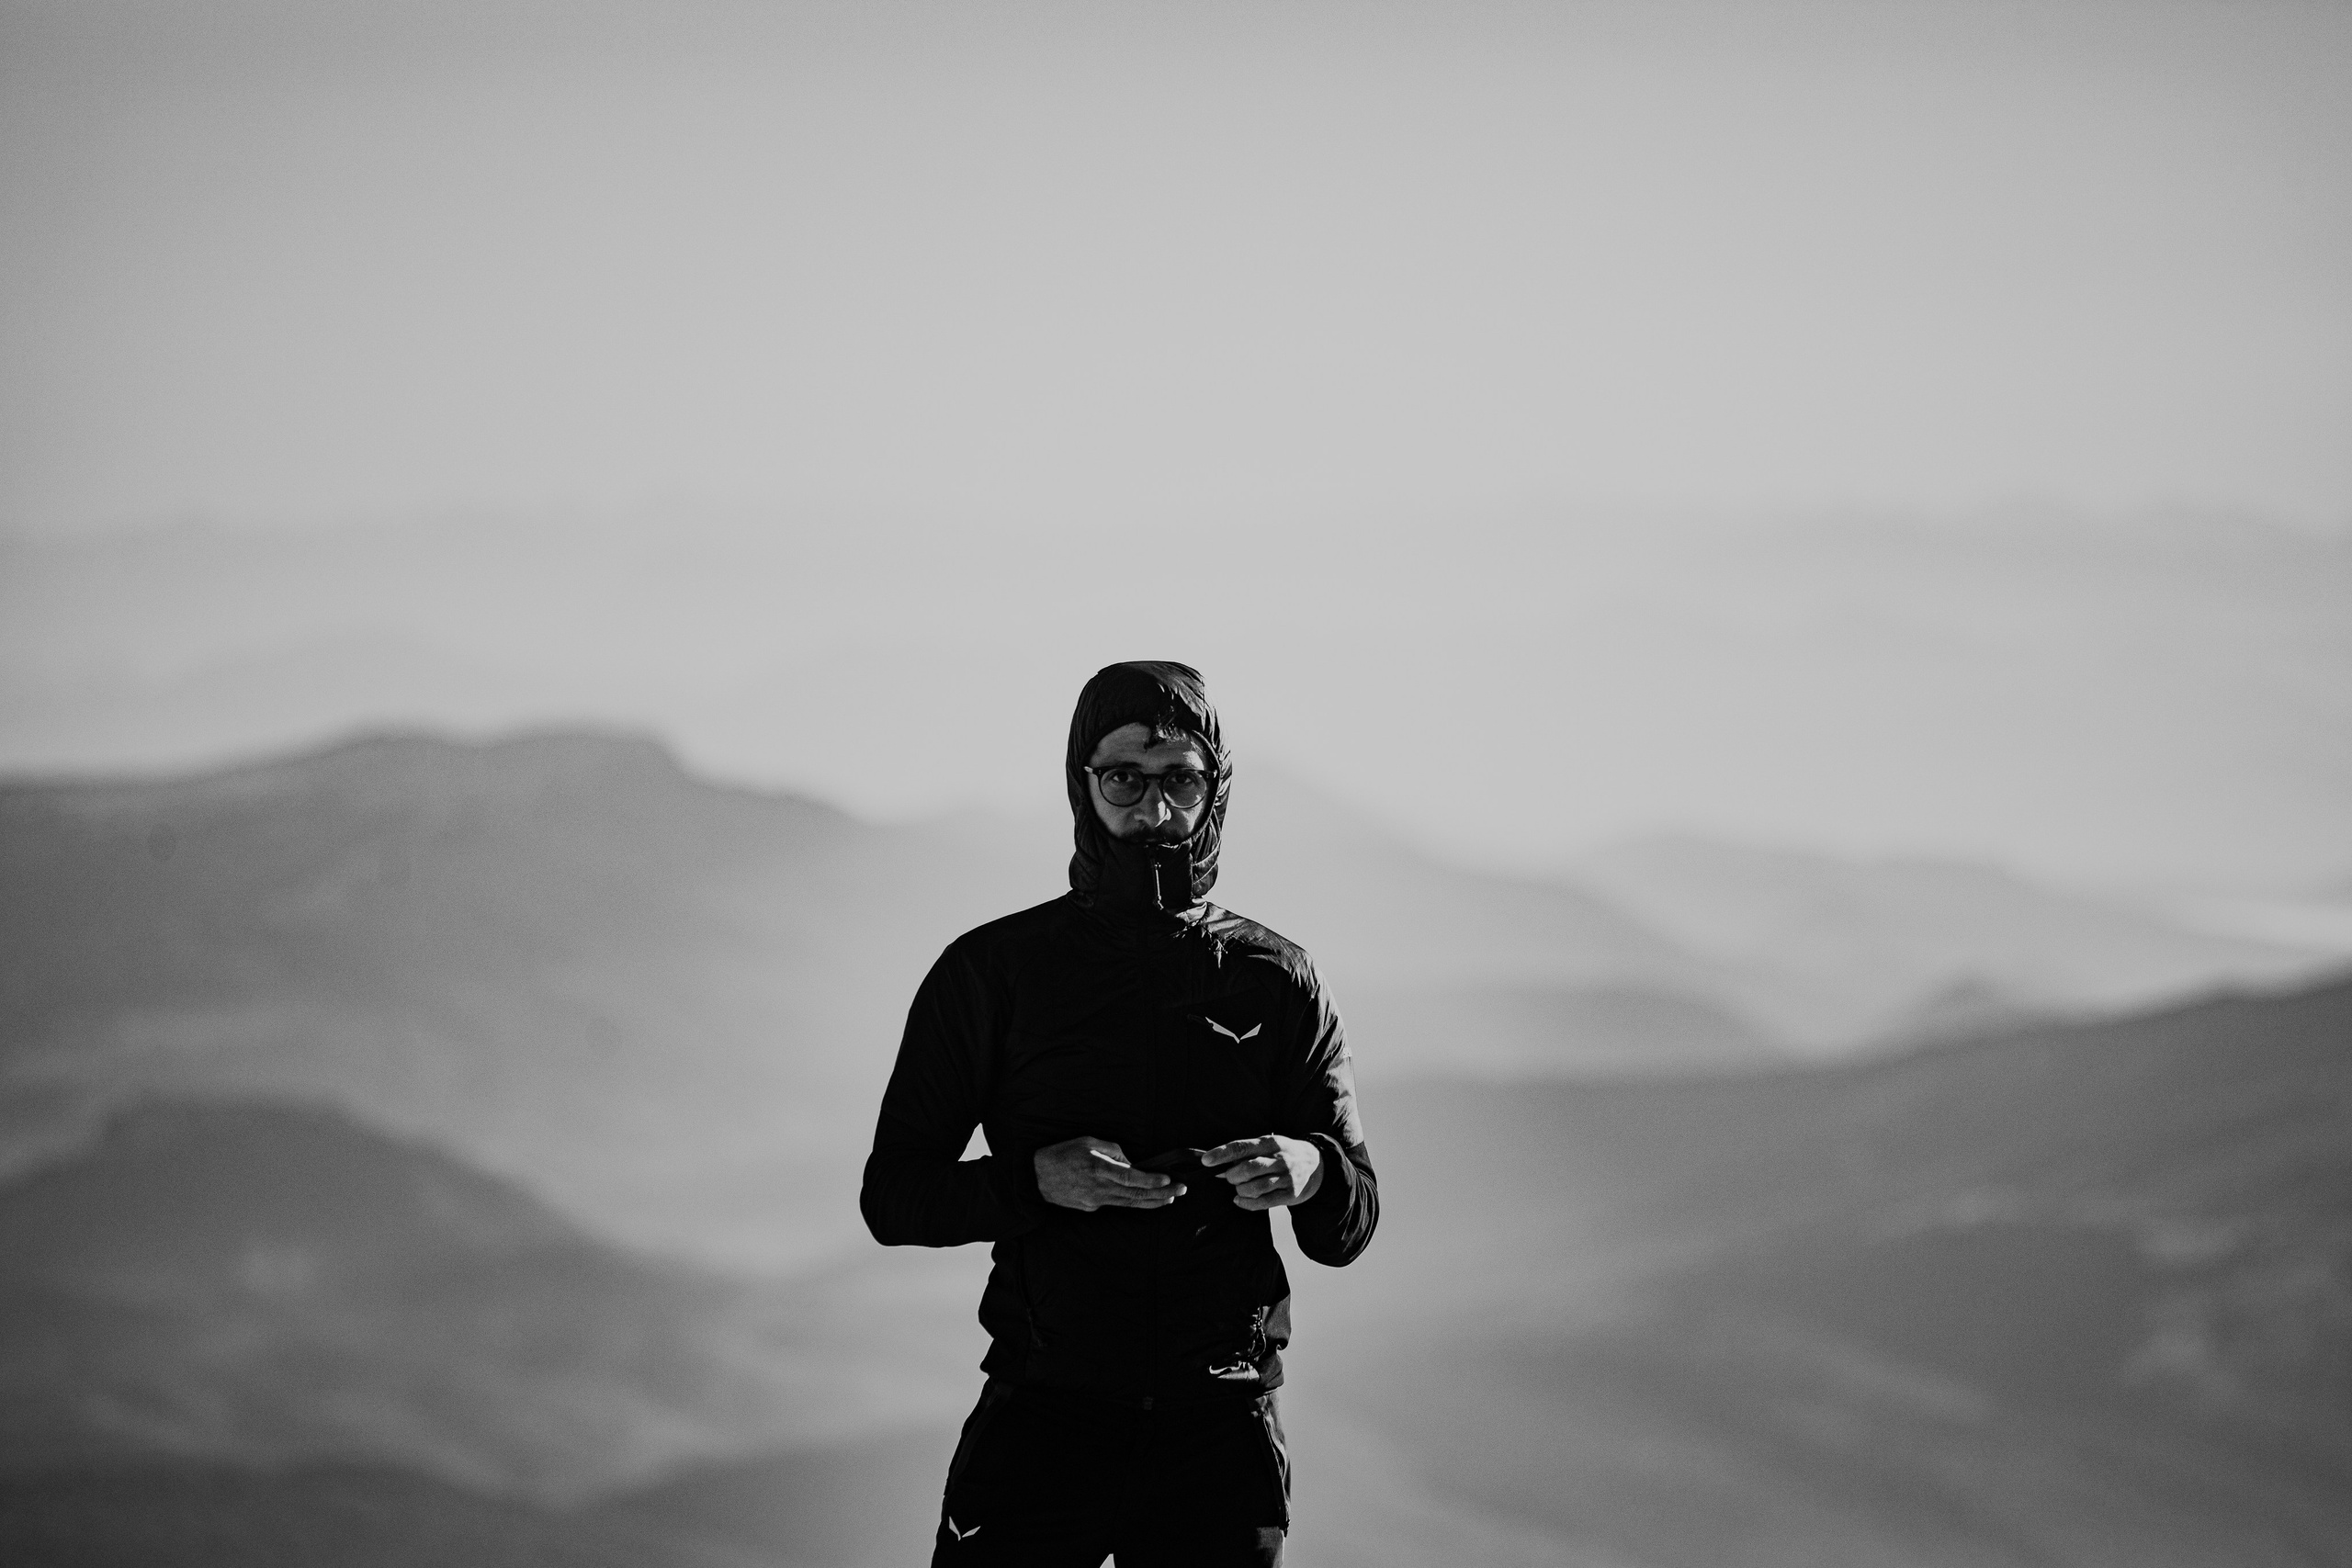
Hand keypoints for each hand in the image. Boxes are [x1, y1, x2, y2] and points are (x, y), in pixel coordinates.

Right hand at [1034, 1136, 1182, 1211]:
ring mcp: (1095, 1201)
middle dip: (1162, 1194)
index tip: (1168, 1181)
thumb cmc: (1061, 1154)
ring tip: (1169, 1198)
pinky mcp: (1090, 1207)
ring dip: (1152, 1202)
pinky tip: (1143, 1198)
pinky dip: (1131, 1201)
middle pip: (1136, 1195)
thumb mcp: (1087, 1142)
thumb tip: (1130, 1162)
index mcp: (1098, 1169)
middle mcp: (1099, 1189)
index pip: (1131, 1178)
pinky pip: (1115, 1204)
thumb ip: (1112, 1150)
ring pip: (1129, 1204)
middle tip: (1181, 1191)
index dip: (1152, 1182)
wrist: (1035, 1177)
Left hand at [1203, 1135, 1322, 1210]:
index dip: (1222, 1154)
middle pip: (1247, 1169)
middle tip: (1230, 1178)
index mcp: (1270, 1143)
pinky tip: (1240, 1200)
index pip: (1242, 1147)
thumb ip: (1246, 1154)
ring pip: (1254, 1188)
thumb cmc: (1283, 1154)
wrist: (1317, 1164)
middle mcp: (1279, 1159)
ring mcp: (1286, 1177)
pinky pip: (1263, 1202)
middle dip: (1232, 1176)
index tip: (1206, 1160)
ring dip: (1240, 1190)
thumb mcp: (1269, 1145)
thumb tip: (1219, 1167)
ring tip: (1239, 1188)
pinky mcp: (1290, 1194)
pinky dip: (1246, 1203)